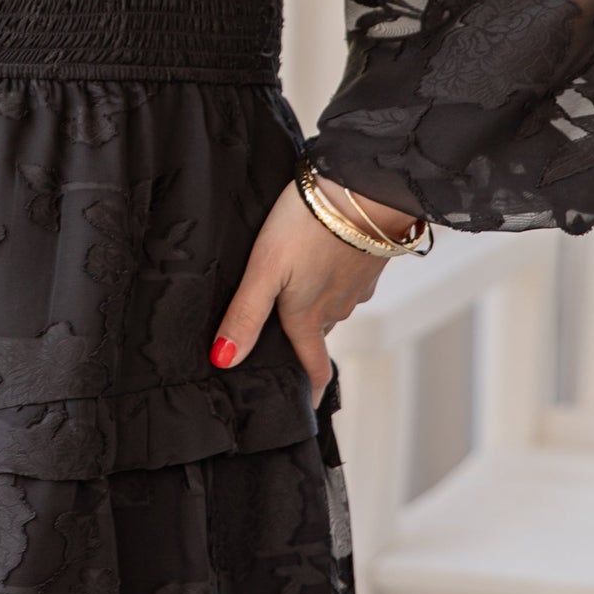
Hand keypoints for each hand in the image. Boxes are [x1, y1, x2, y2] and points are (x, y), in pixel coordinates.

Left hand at [209, 176, 417, 406]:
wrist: (362, 187)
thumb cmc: (308, 225)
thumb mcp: (264, 269)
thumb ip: (245, 314)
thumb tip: (224, 360)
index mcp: (308, 316)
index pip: (314, 367)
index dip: (310, 390)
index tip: (307, 406)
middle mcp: (337, 307)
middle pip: (317, 333)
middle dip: (304, 342)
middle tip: (284, 339)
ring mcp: (357, 283)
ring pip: (333, 304)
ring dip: (318, 304)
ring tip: (297, 291)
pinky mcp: (369, 258)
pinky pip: (348, 278)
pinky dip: (334, 276)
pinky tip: (321, 257)